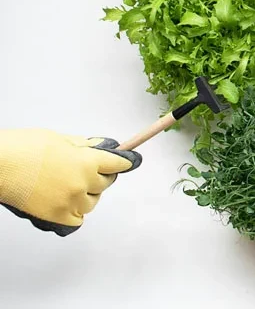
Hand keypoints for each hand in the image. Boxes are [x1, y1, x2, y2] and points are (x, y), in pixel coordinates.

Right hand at [0, 129, 141, 235]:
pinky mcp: (57, 216)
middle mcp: (83, 183)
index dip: (123, 161)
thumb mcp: (59, 139)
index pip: (117, 163)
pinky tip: (68, 203)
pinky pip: (78, 219)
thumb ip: (84, 146)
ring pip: (92, 202)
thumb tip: (101, 147)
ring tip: (72, 186)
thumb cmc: (23, 149)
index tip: (129, 161)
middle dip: (101, 176)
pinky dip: (76, 212)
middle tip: (91, 171)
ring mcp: (71, 201)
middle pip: (105, 183)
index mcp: (87, 161)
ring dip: (88, 194)